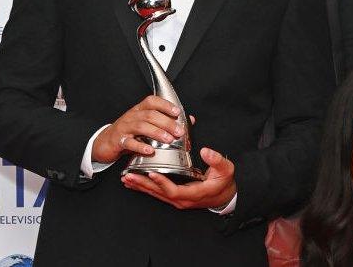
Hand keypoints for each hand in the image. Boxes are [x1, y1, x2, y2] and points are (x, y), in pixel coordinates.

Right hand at [92, 96, 184, 163]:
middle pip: (150, 115)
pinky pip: (129, 142)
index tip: (177, 112)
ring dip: (157, 133)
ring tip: (168, 139)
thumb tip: (189, 119)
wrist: (105, 142)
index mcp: (139, 110)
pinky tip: (149, 150)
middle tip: (179, 131)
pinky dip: (140, 146)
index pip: (152, 101)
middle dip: (166, 122)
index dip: (165, 105)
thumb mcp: (146, 125)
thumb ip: (166, 121)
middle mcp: (132, 116)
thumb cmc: (129, 132)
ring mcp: (124, 128)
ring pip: (141, 126)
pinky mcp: (118, 141)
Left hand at [121, 147, 236, 209]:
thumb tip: (205, 151)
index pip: (173, 190)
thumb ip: (216, 160)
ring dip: (141, 187)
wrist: (225, 196)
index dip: (161, 182)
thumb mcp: (226, 169)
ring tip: (127, 179)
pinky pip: (158, 193)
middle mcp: (183, 200)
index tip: (150, 172)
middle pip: (159, 194)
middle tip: (129, 176)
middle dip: (143, 184)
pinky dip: (146, 188)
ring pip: (156, 195)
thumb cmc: (224, 182)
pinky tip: (135, 183)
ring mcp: (178, 200)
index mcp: (194, 193)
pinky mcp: (175, 197)